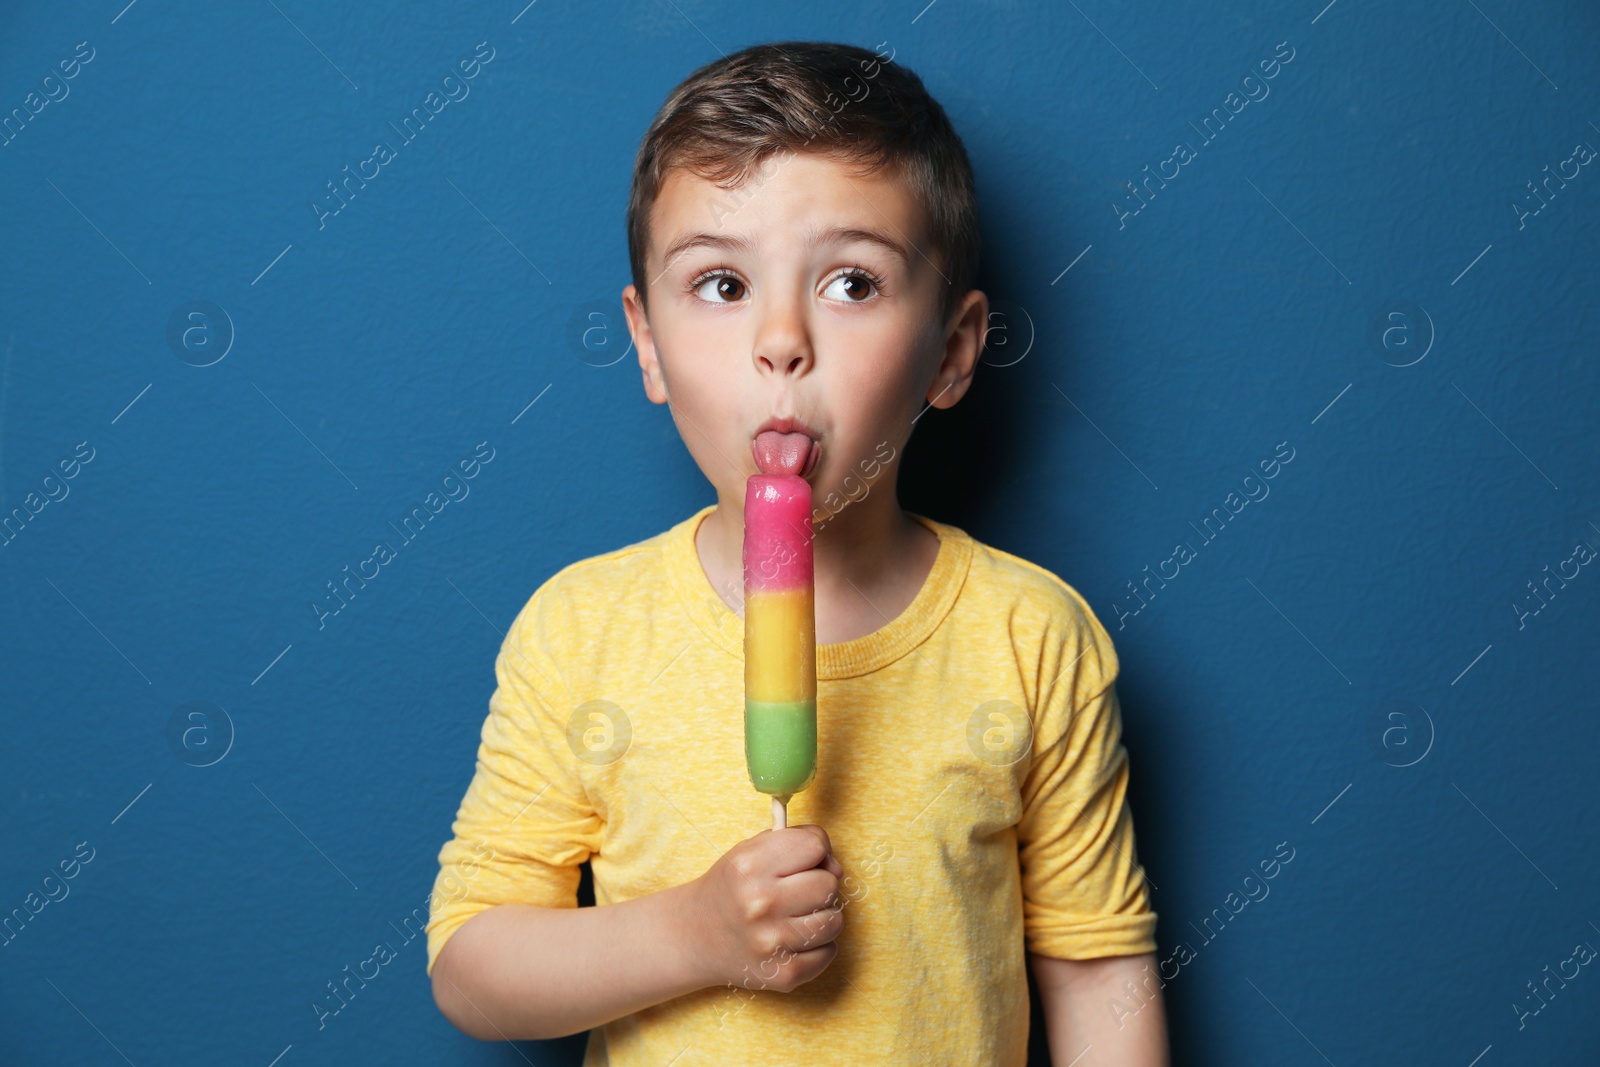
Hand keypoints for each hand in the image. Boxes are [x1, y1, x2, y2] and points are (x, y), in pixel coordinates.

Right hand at [683, 824, 844, 992]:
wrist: (694, 935)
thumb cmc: (731, 888)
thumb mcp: (751, 850)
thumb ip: (796, 841)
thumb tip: (836, 868)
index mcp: (751, 865)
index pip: (814, 846)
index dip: (815, 851)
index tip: (803, 861)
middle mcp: (760, 903)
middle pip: (828, 885)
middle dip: (819, 885)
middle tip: (798, 892)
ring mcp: (772, 942)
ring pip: (834, 920)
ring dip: (822, 917)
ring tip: (798, 916)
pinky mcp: (782, 974)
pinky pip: (828, 953)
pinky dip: (818, 947)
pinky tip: (795, 940)